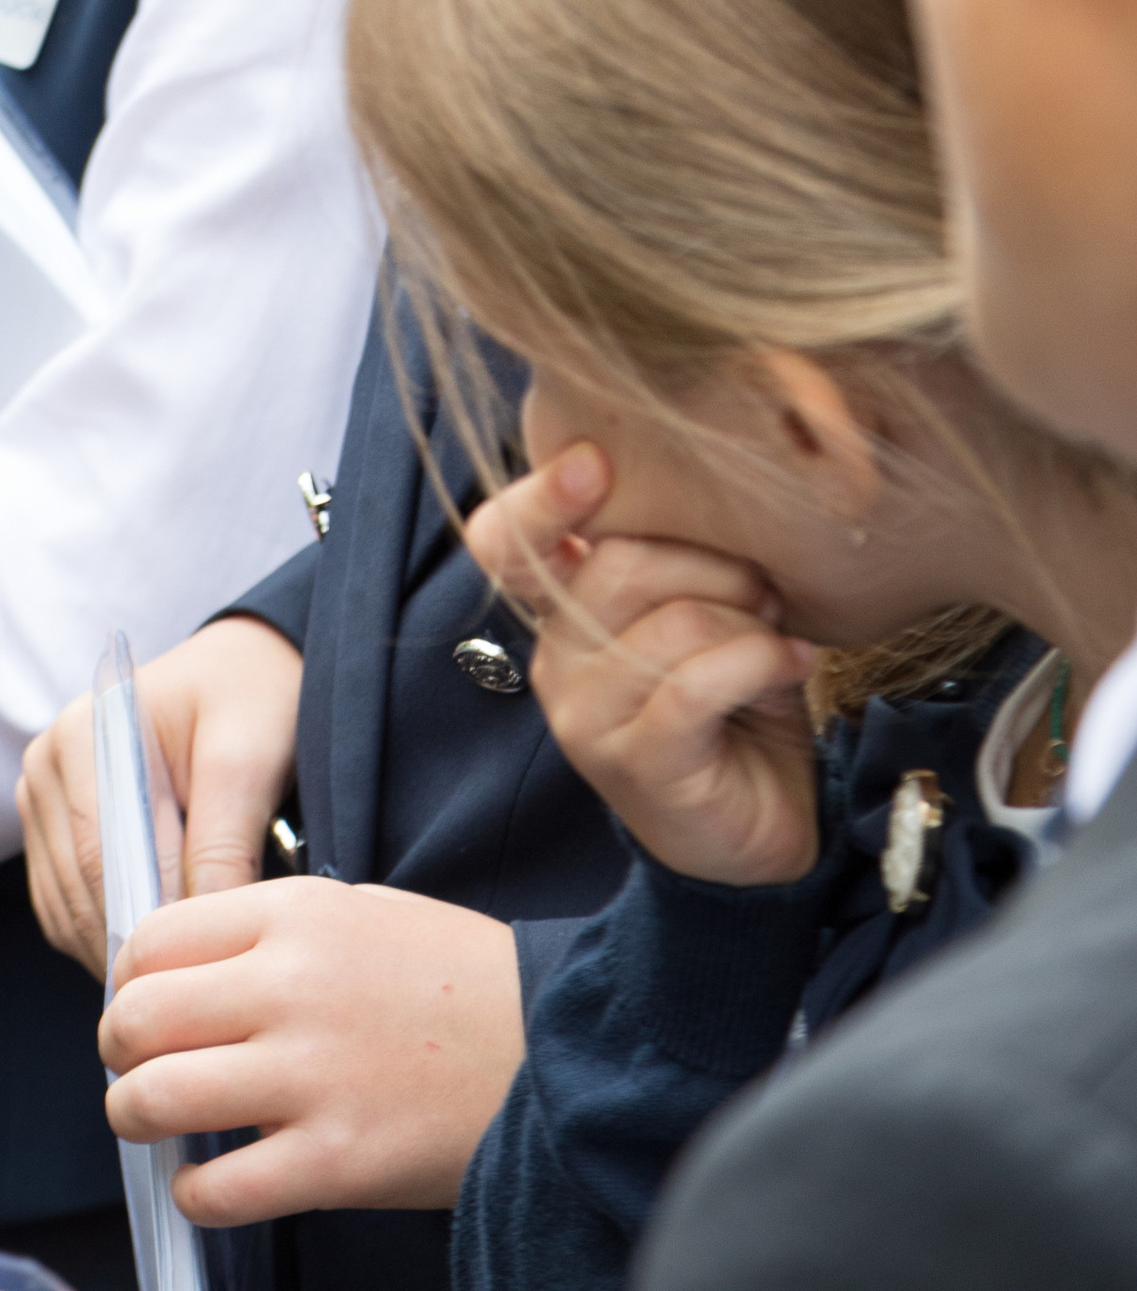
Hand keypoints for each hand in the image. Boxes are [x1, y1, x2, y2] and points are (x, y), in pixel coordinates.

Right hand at [20, 615, 302, 980]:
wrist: (243, 672)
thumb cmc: (250, 701)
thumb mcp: (248, 759)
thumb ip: (221, 843)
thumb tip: (200, 934)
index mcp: (82, 733)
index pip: (103, 858)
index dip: (148, 924)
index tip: (198, 976)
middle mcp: (46, 763)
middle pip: (78, 888)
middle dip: (135, 945)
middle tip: (194, 999)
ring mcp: (42, 796)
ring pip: (66, 907)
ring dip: (116, 949)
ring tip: (181, 983)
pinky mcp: (52, 828)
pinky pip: (64, 907)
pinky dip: (101, 939)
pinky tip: (154, 957)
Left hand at [100, 879, 523, 1220]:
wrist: (557, 1051)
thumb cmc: (456, 981)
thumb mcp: (357, 912)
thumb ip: (265, 933)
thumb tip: (175, 973)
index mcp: (293, 915)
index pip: (152, 938)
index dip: (127, 979)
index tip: (139, 1004)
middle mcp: (290, 987)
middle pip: (137, 1017)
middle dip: (118, 1049)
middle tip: (134, 1066)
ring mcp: (311, 1077)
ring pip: (157, 1098)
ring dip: (137, 1117)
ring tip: (157, 1123)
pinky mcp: (335, 1163)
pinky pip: (218, 1188)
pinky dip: (195, 1192)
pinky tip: (208, 1182)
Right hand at [466, 449, 819, 886]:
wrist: (759, 837)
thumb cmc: (733, 708)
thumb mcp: (699, 616)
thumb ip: (676, 563)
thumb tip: (715, 492)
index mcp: (563, 610)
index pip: (505, 541)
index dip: (540, 497)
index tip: (593, 461)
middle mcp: (557, 657)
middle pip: (619, 564)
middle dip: (715, 564)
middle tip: (765, 591)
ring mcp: (587, 715)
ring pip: (669, 623)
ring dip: (748, 620)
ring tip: (781, 639)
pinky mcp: (636, 762)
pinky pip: (695, 685)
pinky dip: (758, 661)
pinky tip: (792, 664)